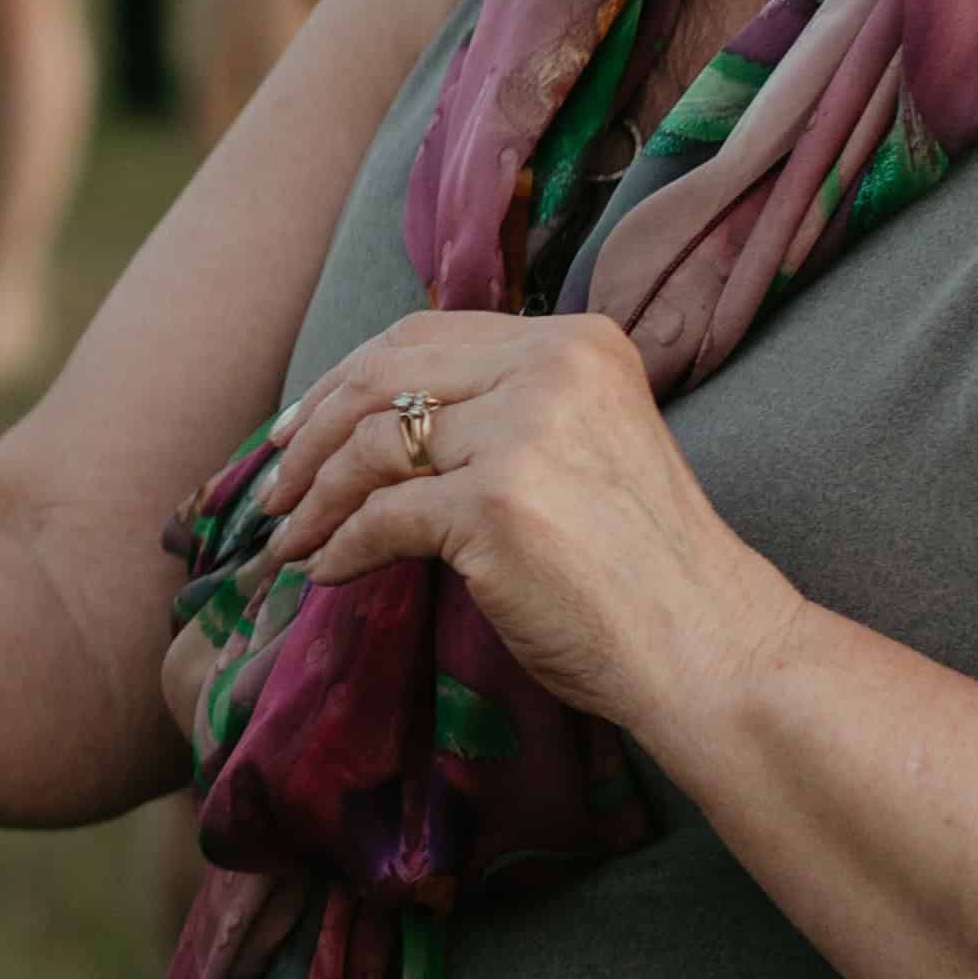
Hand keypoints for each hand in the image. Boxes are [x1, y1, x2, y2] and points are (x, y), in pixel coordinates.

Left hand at [248, 312, 800, 735]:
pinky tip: (326, 572)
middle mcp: (553, 368)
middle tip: (269, 488)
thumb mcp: (579, 447)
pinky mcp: (498, 503)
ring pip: (371, 446)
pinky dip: (341, 547)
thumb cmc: (640, 564)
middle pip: (383, 377)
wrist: (708, 642)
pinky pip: (381, 518)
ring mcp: (526, 432)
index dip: (342, 380)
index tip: (294, 428)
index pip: (423, 336)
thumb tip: (368, 425)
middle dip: (308, 434)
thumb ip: (499, 412)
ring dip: (312, 498)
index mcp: (576, 342)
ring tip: (287, 539)